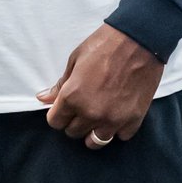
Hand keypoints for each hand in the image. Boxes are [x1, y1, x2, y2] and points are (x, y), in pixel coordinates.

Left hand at [35, 25, 163, 148]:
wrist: (138, 41)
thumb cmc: (103, 45)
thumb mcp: (75, 60)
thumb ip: (60, 85)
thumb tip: (43, 98)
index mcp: (73, 97)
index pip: (55, 122)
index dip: (57, 114)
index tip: (64, 107)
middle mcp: (91, 113)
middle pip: (73, 132)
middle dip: (74, 121)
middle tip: (81, 106)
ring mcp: (113, 120)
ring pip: (95, 141)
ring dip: (93, 131)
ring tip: (96, 116)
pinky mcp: (133, 120)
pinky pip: (120, 136)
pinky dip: (117, 128)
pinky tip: (116, 113)